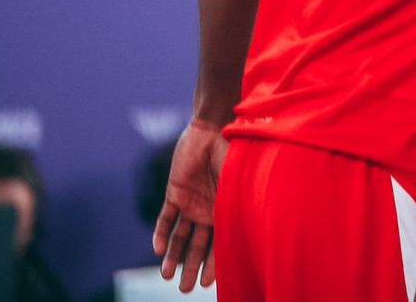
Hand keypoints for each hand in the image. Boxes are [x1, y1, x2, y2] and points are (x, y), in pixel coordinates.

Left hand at [152, 119, 228, 293]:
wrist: (212, 129)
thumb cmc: (232, 153)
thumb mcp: (240, 184)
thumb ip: (241, 206)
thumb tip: (256, 232)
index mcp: (226, 210)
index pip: (219, 244)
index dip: (214, 264)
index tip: (209, 284)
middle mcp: (208, 210)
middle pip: (197, 245)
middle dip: (191, 267)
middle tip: (185, 289)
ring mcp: (190, 202)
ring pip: (180, 236)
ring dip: (174, 256)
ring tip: (167, 276)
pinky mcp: (175, 192)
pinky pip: (166, 218)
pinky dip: (162, 234)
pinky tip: (159, 250)